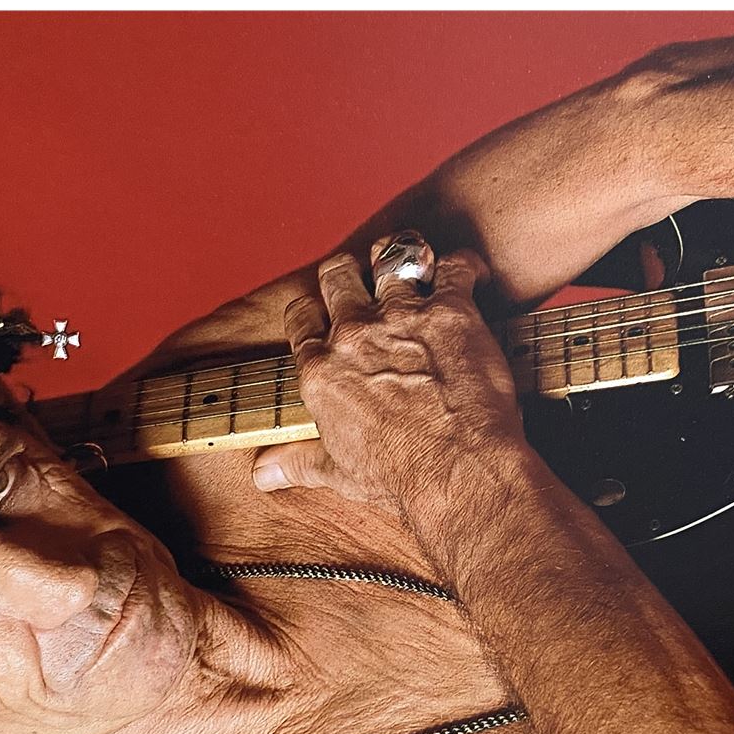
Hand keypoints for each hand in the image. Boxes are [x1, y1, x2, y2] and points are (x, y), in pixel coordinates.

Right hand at [251, 246, 523, 510]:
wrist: (455, 471)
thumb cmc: (399, 477)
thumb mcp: (338, 473)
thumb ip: (298, 462)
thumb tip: (263, 472)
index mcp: (322, 370)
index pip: (301, 319)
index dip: (313, 313)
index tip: (326, 319)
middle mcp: (355, 334)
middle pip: (338, 275)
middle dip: (350, 274)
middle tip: (366, 283)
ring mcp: (403, 316)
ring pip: (390, 257)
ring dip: (400, 258)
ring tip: (412, 267)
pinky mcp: (452, 311)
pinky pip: (456, 266)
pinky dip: (465, 265)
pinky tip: (471, 275)